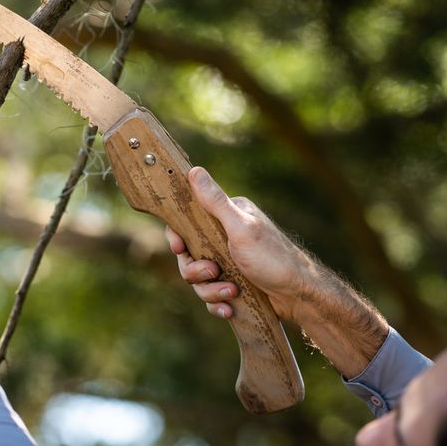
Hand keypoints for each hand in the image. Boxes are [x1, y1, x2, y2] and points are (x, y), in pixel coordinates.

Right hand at [167, 166, 387, 376]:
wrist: (300, 296)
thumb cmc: (273, 258)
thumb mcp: (241, 228)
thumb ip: (215, 202)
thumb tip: (194, 170)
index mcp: (225, 217)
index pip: (186, 222)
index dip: (177, 237)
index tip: (180, 248)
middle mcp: (224, 237)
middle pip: (188, 255)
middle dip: (196, 271)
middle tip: (214, 272)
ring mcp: (226, 262)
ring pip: (197, 278)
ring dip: (210, 290)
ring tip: (231, 293)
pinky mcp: (230, 282)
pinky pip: (210, 295)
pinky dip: (217, 303)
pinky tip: (230, 308)